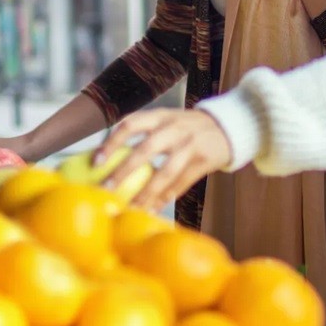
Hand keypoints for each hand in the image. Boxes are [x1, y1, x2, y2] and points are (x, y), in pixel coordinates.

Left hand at [94, 109, 232, 212]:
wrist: (229, 126)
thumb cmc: (188, 128)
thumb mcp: (168, 121)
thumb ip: (145, 133)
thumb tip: (108, 159)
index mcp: (161, 116)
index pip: (131, 124)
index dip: (111, 142)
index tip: (95, 161)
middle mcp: (175, 128)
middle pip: (146, 149)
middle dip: (124, 170)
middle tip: (106, 188)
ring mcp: (191, 145)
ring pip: (165, 172)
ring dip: (146, 192)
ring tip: (130, 208)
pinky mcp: (204, 161)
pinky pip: (181, 184)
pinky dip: (166, 198)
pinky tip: (152, 210)